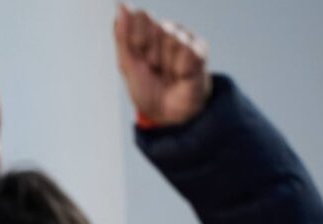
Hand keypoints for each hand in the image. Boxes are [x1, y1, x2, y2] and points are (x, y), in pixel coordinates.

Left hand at [114, 5, 211, 126]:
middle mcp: (168, 29)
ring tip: (169, 74)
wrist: (166, 113)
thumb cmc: (146, 87)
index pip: (141, 16)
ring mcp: (186, 38)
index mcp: (147, 30)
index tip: (139, 57)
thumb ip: (122, 34)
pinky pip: (188, 51)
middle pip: (158, 27)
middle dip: (151, 54)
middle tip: (155, 69)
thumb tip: (121, 4)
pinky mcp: (201, 50)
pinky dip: (180, 69)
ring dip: (166, 64)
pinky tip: (182, 76)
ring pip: (172, 39)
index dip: (137, 40)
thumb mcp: (127, 62)